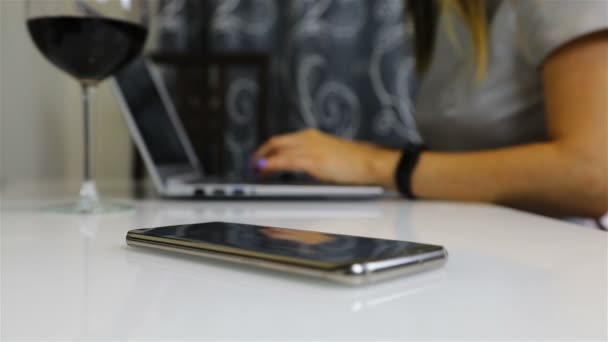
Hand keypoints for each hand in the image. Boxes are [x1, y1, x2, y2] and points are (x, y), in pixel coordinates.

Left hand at [254, 129, 400, 187]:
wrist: (372, 163)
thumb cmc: (357, 164)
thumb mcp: (331, 159)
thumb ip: (314, 161)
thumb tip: (302, 171)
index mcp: (313, 136)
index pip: (283, 140)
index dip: (268, 149)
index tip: (261, 158)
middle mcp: (309, 138)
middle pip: (275, 142)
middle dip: (261, 153)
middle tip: (253, 166)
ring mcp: (310, 148)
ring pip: (277, 150)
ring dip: (262, 160)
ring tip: (255, 172)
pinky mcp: (313, 160)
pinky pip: (284, 161)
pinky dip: (271, 165)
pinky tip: (264, 170)